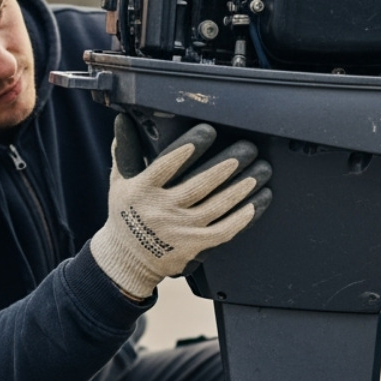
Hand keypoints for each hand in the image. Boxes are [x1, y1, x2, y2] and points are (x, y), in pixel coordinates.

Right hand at [90, 116, 271, 299]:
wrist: (127, 260)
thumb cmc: (126, 215)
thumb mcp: (119, 182)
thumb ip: (124, 152)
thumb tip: (123, 120)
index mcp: (141, 190)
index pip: (166, 166)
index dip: (188, 149)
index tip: (208, 132)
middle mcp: (160, 211)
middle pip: (198, 185)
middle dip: (227, 166)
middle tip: (248, 149)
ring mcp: (179, 230)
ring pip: (216, 207)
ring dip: (241, 188)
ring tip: (260, 171)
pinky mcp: (193, 246)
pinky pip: (223, 231)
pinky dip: (242, 218)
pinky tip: (256, 203)